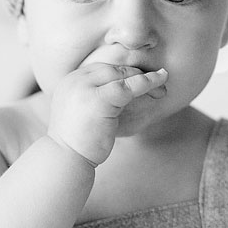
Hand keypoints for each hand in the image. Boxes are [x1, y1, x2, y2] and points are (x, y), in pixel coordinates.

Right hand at [47, 63, 167, 166]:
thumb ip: (96, 98)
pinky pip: (128, 86)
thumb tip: (126, 92)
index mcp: (71, 81)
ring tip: (162, 88)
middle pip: (112, 69)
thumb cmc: (78, 142)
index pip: (101, 69)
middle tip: (158, 84)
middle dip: (136, 75)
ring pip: (121, 75)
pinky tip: (160, 84)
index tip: (140, 82)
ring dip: (145, 79)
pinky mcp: (97, 99)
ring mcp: (84, 88)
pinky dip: (147, 83)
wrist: (65, 159)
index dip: (124, 73)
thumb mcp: (84, 113)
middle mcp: (75, 80)